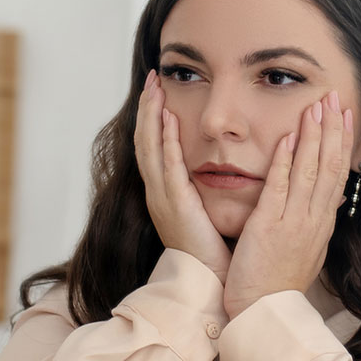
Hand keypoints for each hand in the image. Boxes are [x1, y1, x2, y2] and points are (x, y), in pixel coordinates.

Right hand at [134, 70, 231, 283]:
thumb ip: (202, 189)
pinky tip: (169, 119)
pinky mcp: (176, 206)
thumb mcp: (203, 213)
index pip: (155, 147)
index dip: (154, 118)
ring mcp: (163, 199)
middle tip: (152, 78)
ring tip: (155, 88)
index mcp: (166, 194)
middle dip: (147, 108)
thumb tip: (215, 167)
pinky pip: (168, 167)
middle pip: (145, 142)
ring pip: (151, 149)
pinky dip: (167, 141)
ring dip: (152, 116)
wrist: (208, 281)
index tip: (159, 91)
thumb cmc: (211, 252)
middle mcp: (158, 194)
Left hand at [223, 91, 351, 318]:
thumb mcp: (306, 252)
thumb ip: (316, 223)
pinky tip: (289, 136)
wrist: (265, 313)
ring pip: (310, 171)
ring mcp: (294, 223)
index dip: (342, 143)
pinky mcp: (269, 227)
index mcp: (322, 225)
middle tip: (335, 96)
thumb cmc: (278, 285)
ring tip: (317, 104)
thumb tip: (331, 200)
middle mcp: (314, 221)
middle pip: (330, 167)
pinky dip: (285, 160)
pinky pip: (280, 188)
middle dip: (333, 129)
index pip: (338, 175)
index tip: (345, 116)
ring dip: (314, 135)